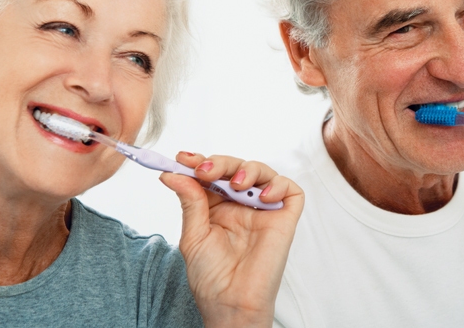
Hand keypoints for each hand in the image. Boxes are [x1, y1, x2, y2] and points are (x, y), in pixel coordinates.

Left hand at [159, 153, 303, 327]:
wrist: (230, 303)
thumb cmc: (211, 277)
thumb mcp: (193, 235)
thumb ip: (189, 201)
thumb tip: (172, 173)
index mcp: (217, 207)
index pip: (212, 174)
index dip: (199, 162)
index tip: (182, 158)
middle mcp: (241, 205)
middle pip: (235, 167)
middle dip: (220, 163)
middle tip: (205, 170)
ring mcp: (263, 210)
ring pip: (262, 172)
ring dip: (247, 169)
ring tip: (235, 184)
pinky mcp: (284, 219)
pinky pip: (290, 191)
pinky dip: (278, 185)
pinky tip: (262, 196)